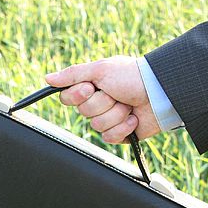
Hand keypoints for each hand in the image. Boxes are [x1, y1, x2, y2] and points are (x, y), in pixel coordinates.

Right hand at [45, 56, 160, 143]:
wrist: (160, 92)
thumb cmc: (132, 76)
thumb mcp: (100, 69)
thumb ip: (73, 74)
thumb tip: (48, 79)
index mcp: (90, 87)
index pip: (67, 98)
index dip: (77, 95)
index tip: (90, 87)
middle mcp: (97, 103)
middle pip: (84, 112)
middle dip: (103, 103)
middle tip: (116, 93)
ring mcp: (109, 118)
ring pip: (97, 126)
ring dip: (116, 114)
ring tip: (129, 104)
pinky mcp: (120, 133)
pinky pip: (110, 137)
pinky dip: (123, 127)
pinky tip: (134, 118)